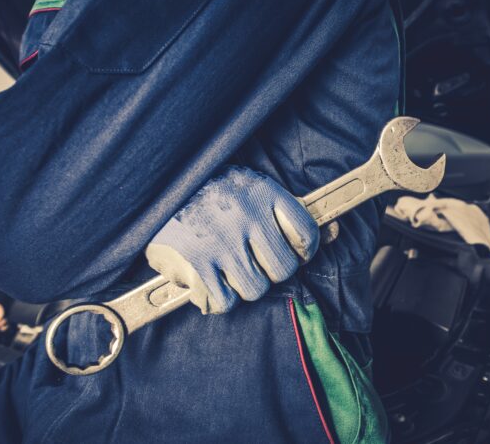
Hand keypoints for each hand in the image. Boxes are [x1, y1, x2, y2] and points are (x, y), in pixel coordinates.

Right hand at [146, 166, 318, 313]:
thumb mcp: (250, 187)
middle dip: (268, 270)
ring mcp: (220, 242)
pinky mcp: (195, 265)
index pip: (307, 234)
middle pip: (283, 270)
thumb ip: (288, 211)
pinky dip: (215, 297)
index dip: (302, 250)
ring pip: (254, 289)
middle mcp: (246, 217)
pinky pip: (223, 302)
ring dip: (240, 284)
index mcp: (263, 192)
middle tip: (249, 258)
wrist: (153, 185)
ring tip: (222, 264)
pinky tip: (204, 277)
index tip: (290, 250)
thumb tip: (336, 233)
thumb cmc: (208, 192)